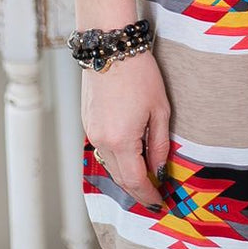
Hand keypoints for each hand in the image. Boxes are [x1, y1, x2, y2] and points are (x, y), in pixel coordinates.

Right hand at [82, 50, 171, 211]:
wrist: (111, 47)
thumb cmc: (140, 74)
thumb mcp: (160, 110)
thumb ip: (159, 144)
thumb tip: (158, 168)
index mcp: (121, 140)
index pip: (135, 181)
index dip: (148, 194)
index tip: (159, 201)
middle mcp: (102, 140)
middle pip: (120, 178)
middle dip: (137, 189)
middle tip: (154, 193)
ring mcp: (91, 132)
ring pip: (109, 164)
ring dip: (126, 174)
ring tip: (145, 176)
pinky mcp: (87, 122)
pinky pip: (102, 149)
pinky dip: (116, 157)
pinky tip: (130, 154)